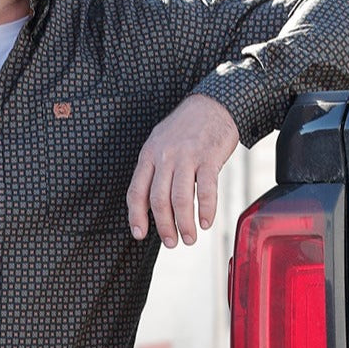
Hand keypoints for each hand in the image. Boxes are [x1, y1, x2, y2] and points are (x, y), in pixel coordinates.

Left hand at [126, 94, 238, 247]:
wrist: (212, 104)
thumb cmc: (185, 128)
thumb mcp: (160, 143)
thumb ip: (154, 169)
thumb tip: (149, 203)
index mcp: (148, 156)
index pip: (136, 192)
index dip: (136, 216)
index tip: (139, 234)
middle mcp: (164, 157)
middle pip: (158, 200)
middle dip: (163, 226)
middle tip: (171, 242)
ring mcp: (186, 157)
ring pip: (180, 199)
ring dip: (184, 224)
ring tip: (190, 237)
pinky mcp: (208, 158)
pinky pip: (205, 190)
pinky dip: (206, 210)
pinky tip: (207, 222)